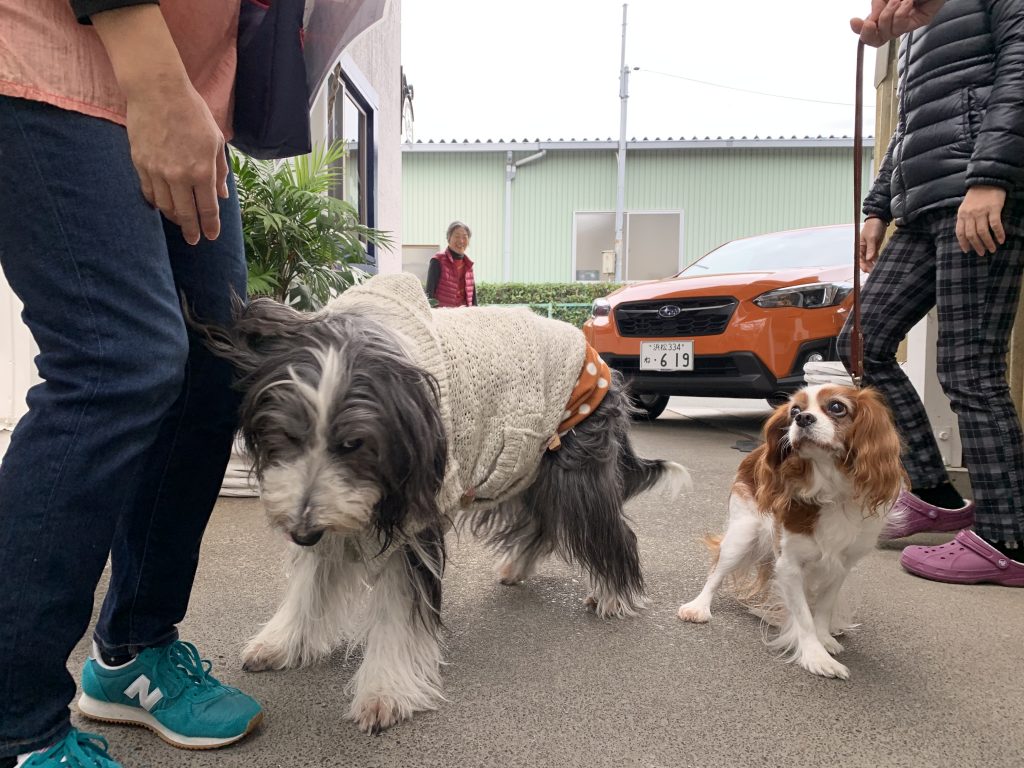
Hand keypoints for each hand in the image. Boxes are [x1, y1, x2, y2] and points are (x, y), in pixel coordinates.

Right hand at [125, 79, 227, 244]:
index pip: (208, 209)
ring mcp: (157, 171)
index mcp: (202, 170)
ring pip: (165, 206)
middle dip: (191, 230)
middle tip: (193, 240)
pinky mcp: (140, 163)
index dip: (210, 226)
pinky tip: (162, 206)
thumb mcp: (216, 140)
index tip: (211, 236)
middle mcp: (179, 175)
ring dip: (174, 218)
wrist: (157, 91)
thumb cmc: (192, 113)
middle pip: (185, 214)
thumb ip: (220, 170)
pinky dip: (156, 202)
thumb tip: (223, 195)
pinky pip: (149, 192)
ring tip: (180, 222)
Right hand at [850, 0, 944, 45]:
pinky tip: (907, 2)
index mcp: (883, 13)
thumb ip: (876, 5)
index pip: (868, 29)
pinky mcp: (920, 22)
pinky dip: (901, 13)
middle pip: (876, 40)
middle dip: (869, 34)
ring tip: (897, 0)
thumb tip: (870, 21)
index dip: (859, 29)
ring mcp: (906, 23)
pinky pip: (902, 26)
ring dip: (888, 15)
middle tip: (869, 24)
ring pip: (888, 33)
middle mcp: (893, 21)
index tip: (854, 21)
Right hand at [859, 216, 886, 272]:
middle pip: (864, 261)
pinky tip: (880, 265)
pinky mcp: (875, 248)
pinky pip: (875, 257)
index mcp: (859, 247)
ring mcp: (869, 249)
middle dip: (868, 267)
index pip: (859, 259)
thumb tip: (869, 259)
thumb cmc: (873, 226)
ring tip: (878, 271)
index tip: (867, 271)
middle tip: (874, 273)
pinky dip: (877, 261)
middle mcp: (863, 250)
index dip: (862, 266)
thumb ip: (870, 249)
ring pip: (869, 260)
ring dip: (872, 265)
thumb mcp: (871, 237)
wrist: (879, 219)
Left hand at [956, 185, 1006, 255]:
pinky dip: (999, 234)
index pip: (960, 232)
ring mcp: (981, 211)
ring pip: (983, 232)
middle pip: (972, 234)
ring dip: (988, 242)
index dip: (963, 243)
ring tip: (992, 249)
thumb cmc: (976, 196)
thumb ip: (964, 219)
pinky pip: (995, 224)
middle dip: (977, 246)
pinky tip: (1001, 240)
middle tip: (982, 253)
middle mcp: (970, 214)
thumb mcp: (965, 207)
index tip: (967, 251)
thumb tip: (966, 235)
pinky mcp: (993, 208)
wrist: (987, 180)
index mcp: (961, 215)